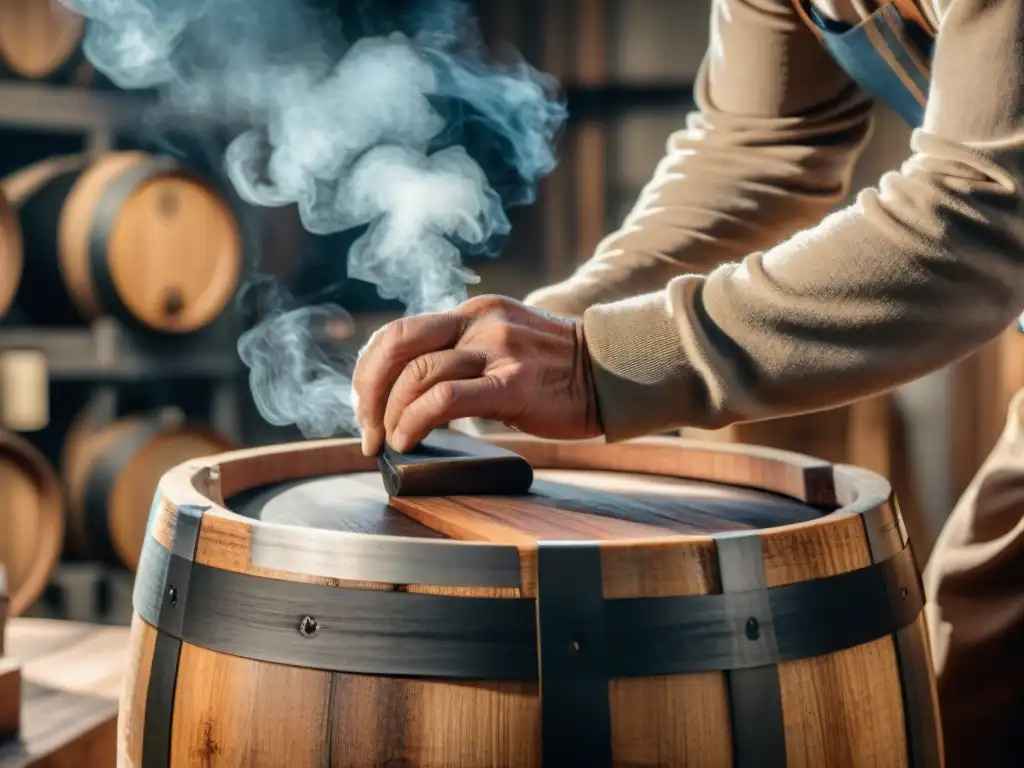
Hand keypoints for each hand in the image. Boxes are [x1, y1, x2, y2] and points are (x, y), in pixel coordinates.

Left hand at [352, 294, 602, 454]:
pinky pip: (445, 398)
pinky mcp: (513, 383)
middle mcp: (480, 322)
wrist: (614, 374)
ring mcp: (498, 350)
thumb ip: (465, 356)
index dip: (369, 370)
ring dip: (390, 415)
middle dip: (368, 391)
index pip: (399, 332)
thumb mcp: (506, 344)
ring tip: (388, 443)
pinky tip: (410, 439)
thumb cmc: (558, 370)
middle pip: (397, 346)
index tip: (364, 405)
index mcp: (474, 312)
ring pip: (417, 374)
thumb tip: (413, 393)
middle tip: (365, 429)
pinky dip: (415, 420)